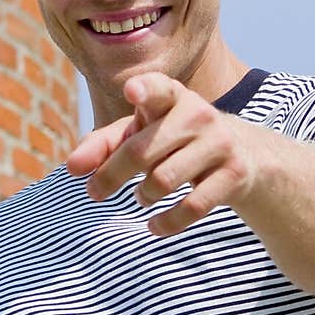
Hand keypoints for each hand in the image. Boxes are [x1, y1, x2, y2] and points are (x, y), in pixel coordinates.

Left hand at [66, 71, 252, 236]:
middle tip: (94, 192)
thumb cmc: (173, 139)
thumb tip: (72, 167)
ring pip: (163, 181)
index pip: (157, 89)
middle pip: (141, 150)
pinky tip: (154, 226)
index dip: (145, 89)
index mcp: (171, 96)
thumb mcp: (140, 134)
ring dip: (143, 196)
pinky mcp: (234, 173)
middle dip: (110, 175)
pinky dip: (166, 222)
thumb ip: (103, 145)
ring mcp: (219, 142)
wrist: (242, 153)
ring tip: (142, 196)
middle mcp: (198, 113)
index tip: (131, 91)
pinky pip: (192, 207)